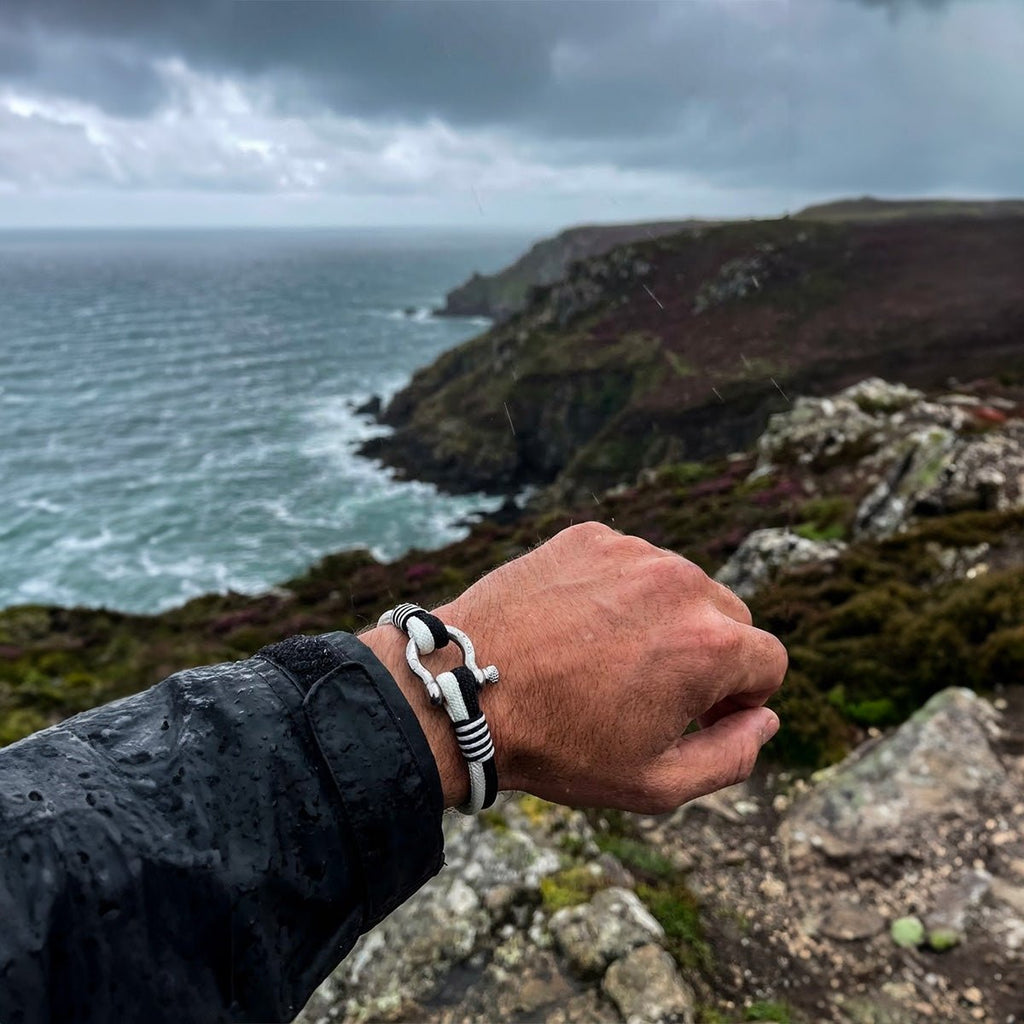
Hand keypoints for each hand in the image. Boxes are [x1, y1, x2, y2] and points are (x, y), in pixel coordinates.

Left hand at [363, 522, 786, 812]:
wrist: (464, 691)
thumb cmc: (559, 745)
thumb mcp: (654, 784)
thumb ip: (732, 756)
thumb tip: (766, 719)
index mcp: (710, 644)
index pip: (769, 660)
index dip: (740, 696)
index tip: (697, 712)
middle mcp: (680, 584)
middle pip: (729, 616)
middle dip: (708, 653)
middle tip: (651, 687)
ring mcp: (632, 552)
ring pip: (679, 585)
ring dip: (663, 617)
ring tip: (606, 656)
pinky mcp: (590, 537)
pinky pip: (630, 562)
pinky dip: (618, 590)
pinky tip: (576, 625)